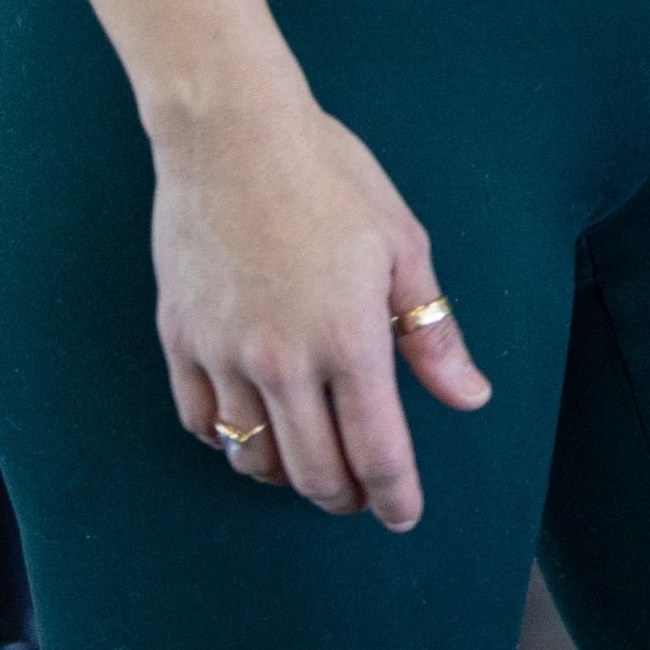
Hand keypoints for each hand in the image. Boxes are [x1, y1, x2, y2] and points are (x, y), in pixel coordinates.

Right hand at [150, 95, 488, 526]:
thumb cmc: (330, 177)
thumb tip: (470, 398)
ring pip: (251, 458)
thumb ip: (431, 334)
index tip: (403, 516)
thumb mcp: (401, 245)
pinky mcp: (179, 341)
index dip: (395, 495)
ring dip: (287, 475)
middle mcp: (280, 360)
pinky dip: (229, 441)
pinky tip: (255, 427)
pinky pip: (201, 423)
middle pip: (312, 472)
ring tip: (313, 462)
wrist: (231, 134)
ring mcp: (222, 354)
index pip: (377, 449)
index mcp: (347, 338)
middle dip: (344, 495)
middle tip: (362, 493)